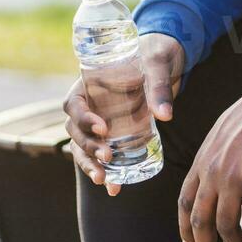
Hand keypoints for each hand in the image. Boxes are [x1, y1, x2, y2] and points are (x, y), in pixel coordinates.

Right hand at [64, 32, 184, 195]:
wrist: (166, 58)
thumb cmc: (156, 53)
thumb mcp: (158, 63)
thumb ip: (159, 86)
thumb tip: (165, 115)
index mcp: (90, 82)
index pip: (74, 103)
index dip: (83, 117)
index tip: (103, 127)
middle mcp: (90, 104)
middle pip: (75, 130)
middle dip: (88, 146)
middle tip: (107, 156)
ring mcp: (100, 121)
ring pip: (83, 146)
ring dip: (90, 164)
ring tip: (104, 180)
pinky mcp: (115, 134)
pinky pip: (102, 155)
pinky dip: (107, 172)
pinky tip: (115, 188)